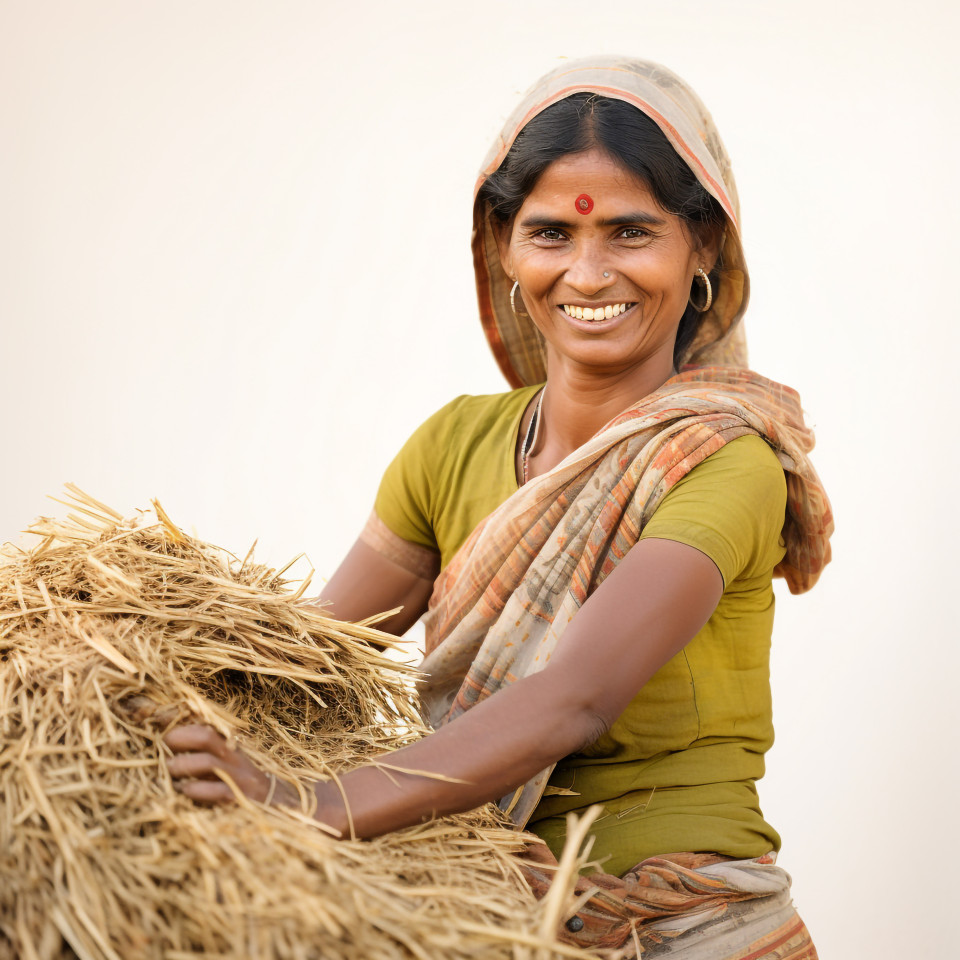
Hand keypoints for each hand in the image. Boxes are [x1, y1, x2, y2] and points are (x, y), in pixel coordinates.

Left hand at [164, 724, 297, 807]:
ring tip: (169, 770)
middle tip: (163, 744)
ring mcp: (241, 777)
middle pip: (207, 737)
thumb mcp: (229, 766)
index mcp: (230, 746)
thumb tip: (169, 752)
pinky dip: (199, 790)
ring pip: (211, 762)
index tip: (157, 720)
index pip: (205, 727)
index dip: (181, 722)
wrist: (285, 805)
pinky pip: (220, 791)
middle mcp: (236, 757)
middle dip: (181, 737)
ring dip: (184, 765)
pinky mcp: (244, 798)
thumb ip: (205, 757)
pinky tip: (187, 791)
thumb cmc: (246, 786)